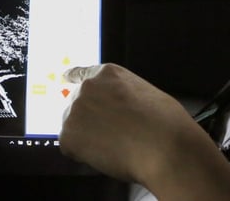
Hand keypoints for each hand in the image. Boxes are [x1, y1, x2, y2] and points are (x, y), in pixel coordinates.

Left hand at [59, 64, 213, 186]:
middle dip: (89, 120)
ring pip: (74, 127)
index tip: (64, 80)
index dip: (73, 80)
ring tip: (116, 145)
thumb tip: (116, 108)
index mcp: (107, 73)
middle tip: (112, 136)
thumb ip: (121, 95)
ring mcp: (75, 109)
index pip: (80, 73)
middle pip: (77, 105)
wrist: (163, 146)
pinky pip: (71, 148)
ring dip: (87, 138)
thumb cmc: (165, 123)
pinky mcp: (68, 134)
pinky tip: (107, 154)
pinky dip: (84, 155)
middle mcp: (87, 87)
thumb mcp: (145, 93)